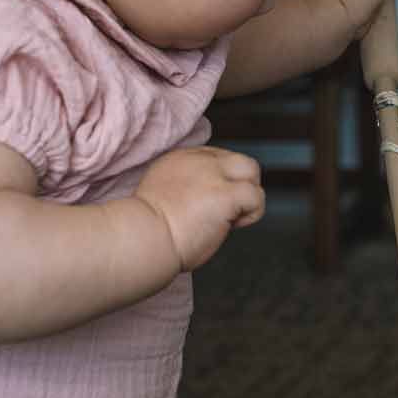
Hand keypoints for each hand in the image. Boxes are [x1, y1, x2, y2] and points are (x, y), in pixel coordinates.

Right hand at [134, 146, 263, 271]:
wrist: (141, 238)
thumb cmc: (146, 231)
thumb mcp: (161, 196)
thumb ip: (184, 189)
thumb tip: (205, 203)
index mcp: (179, 159)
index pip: (215, 158)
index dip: (221, 181)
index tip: (210, 204)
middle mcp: (198, 161)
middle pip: (237, 160)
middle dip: (240, 183)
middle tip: (228, 210)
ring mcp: (213, 174)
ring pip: (251, 170)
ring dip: (248, 196)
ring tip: (230, 218)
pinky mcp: (226, 193)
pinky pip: (257, 196)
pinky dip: (252, 213)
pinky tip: (233, 226)